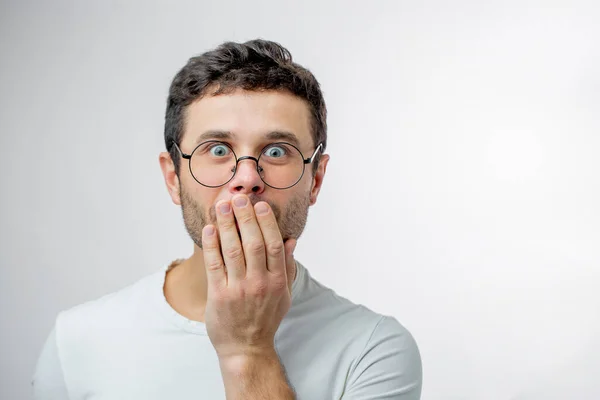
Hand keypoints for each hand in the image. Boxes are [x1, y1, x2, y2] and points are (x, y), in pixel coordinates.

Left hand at [201, 194, 296, 360]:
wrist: (246, 348)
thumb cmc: (266, 318)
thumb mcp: (284, 294)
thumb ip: (286, 266)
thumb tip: (290, 240)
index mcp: (277, 281)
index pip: (273, 244)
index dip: (267, 222)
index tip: (260, 204)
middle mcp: (259, 284)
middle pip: (254, 243)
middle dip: (245, 217)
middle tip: (238, 198)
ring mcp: (238, 290)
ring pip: (233, 250)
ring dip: (227, 225)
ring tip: (222, 205)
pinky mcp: (219, 296)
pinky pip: (215, 265)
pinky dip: (212, 244)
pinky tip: (210, 228)